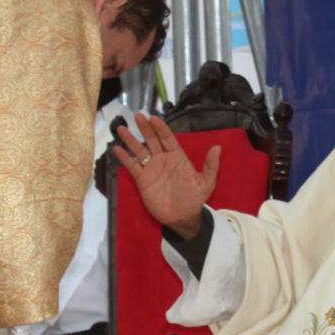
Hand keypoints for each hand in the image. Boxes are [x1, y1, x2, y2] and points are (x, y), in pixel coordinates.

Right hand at [113, 114, 220, 239]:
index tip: (154, 118)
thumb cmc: (194, 199)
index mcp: (177, 157)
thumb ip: (211, 166)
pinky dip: (124, 158)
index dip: (161, 128)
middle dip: (145, 128)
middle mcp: (163, 159)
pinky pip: (132, 166)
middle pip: (152, 140)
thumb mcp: (206, 183)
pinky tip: (116, 149)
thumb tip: (218, 147)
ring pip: (140, 150)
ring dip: (131, 140)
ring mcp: (151, 169)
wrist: (182, 218)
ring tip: (121, 129)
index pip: (168, 138)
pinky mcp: (142, 180)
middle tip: (138, 116)